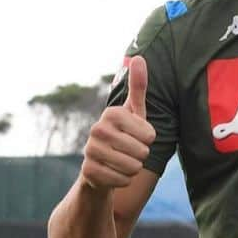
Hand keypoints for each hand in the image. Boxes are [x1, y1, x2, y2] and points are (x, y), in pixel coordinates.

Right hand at [80, 56, 155, 190]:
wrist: (100, 165)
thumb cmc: (123, 135)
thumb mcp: (134, 112)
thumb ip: (138, 87)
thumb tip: (138, 57)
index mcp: (112, 113)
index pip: (149, 135)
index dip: (148, 139)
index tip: (136, 135)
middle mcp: (97, 129)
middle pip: (142, 152)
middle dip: (141, 156)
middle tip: (129, 151)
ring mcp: (90, 150)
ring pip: (133, 167)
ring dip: (133, 169)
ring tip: (122, 161)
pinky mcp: (88, 171)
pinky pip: (122, 180)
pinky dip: (123, 180)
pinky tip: (113, 173)